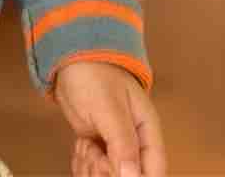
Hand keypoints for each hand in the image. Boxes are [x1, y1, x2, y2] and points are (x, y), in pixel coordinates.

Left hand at [52, 61, 166, 176]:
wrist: (71, 59)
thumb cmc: (94, 76)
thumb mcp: (109, 108)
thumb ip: (123, 143)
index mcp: (147, 132)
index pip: (153, 171)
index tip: (114, 173)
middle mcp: (134, 144)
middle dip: (107, 173)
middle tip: (94, 151)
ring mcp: (114, 147)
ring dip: (92, 168)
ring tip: (85, 145)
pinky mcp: (98, 148)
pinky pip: (92, 171)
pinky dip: (82, 164)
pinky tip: (80, 146)